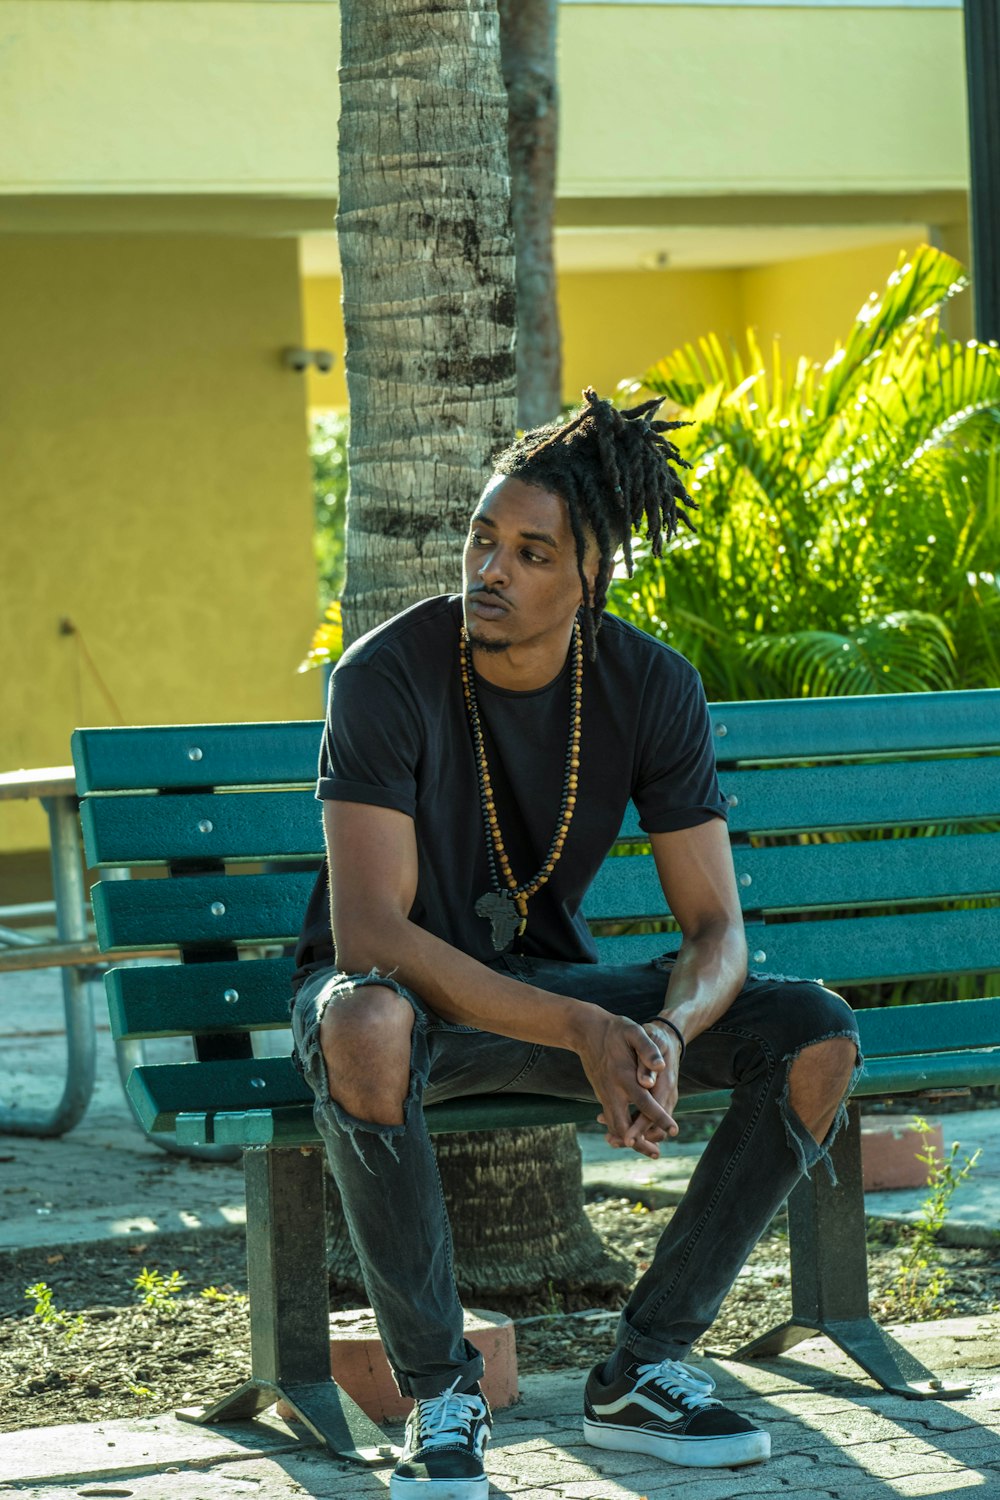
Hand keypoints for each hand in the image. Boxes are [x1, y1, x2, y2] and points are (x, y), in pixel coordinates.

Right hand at [574, 1010, 676, 1159]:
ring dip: (631, 1141)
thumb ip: (647, 1049)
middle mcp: (612, 1091)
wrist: (586, 1031)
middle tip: (657, 1153)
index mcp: (623, 1077)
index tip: (674, 1130)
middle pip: (624, 1126)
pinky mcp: (602, 1096)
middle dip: (641, 1142)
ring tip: (650, 1151)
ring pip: (615, 1127)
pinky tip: (632, 1139)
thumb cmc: (614, 1030)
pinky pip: (611, 1121)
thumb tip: (661, 1066)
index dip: (659, 1118)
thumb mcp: (633, 1031)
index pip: (644, 1103)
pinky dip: (621, 1133)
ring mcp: (605, 1095)